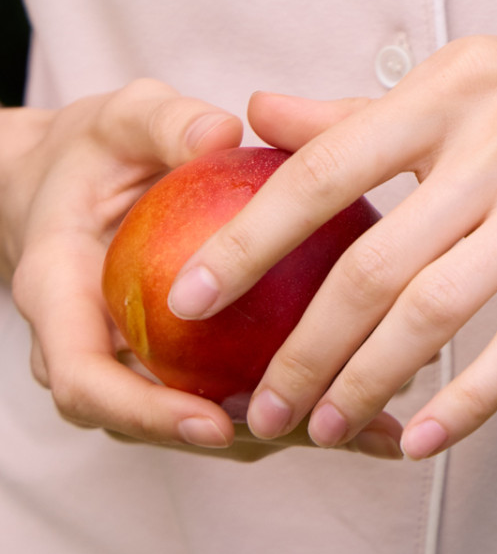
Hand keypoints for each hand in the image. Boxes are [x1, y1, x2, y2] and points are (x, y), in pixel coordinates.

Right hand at [2, 80, 403, 459]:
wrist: (65, 179)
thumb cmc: (94, 149)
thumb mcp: (124, 118)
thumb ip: (167, 124)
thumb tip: (221, 135)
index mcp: (60, 297)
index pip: (87, 381)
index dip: (149, 412)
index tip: (213, 421)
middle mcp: (94, 348)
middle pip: (157, 422)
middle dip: (241, 435)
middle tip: (326, 427)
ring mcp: (135, 364)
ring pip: (204, 421)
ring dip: (284, 429)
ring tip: (371, 425)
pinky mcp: (178, 362)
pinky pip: (232, 391)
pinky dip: (301, 399)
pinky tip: (378, 401)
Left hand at [164, 8, 496, 458]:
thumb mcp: (494, 76)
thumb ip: (375, 109)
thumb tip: (264, 112)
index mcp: (465, 79)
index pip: (328, 164)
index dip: (248, 240)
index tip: (188, 299)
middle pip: (373, 260)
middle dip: (301, 349)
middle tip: (260, 407)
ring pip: (440, 307)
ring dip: (370, 384)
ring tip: (326, 429)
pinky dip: (471, 396)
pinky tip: (429, 435)